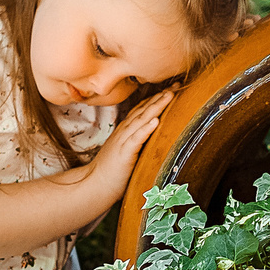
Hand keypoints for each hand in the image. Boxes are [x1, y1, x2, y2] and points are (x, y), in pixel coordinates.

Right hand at [84, 89, 174, 208]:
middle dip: (160, 97)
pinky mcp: (124, 154)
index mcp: (125, 131)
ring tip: (168, 95)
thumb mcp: (125, 152)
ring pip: (141, 120)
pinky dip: (146, 128)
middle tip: (175, 85)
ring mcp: (123, 141)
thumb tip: (151, 136)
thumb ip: (135, 142)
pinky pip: (136, 139)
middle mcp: (124, 132)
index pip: (141, 110)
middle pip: (143, 110)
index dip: (155, 98)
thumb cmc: (111, 172)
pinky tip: (155, 120)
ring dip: (155, 107)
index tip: (171, 88)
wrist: (94, 185)